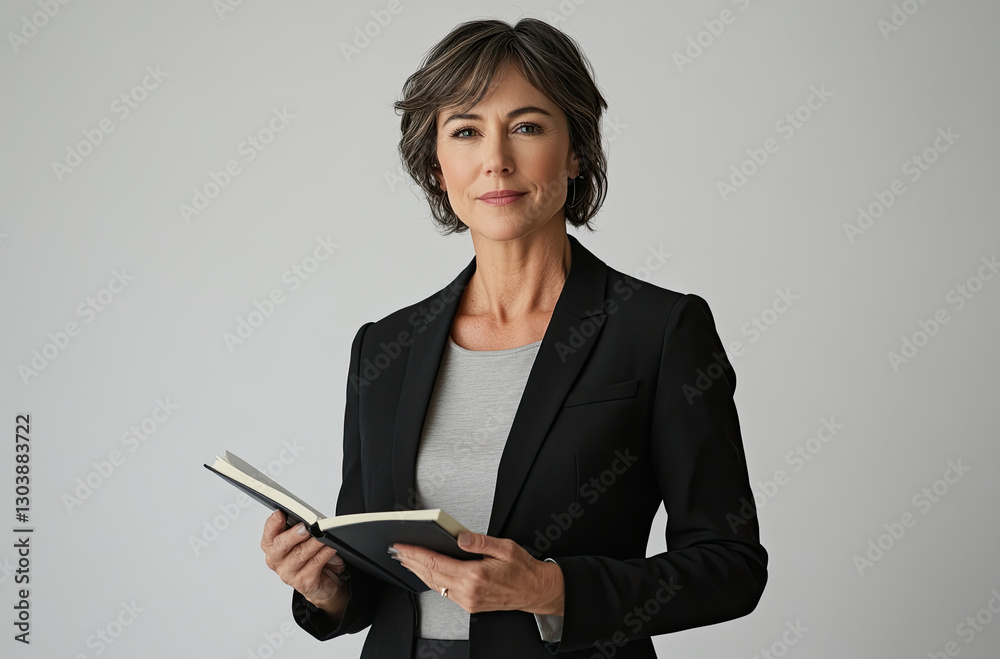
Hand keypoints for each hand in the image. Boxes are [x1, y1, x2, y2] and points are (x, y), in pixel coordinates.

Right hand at [261, 510, 345, 608]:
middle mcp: (276, 560)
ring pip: (300, 554)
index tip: (280, 514)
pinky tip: (330, 547)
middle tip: (304, 528)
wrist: (322, 582)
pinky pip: (314, 564)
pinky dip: (324, 553)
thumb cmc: (310, 556)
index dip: (273, 523)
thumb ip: (299, 528)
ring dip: (313, 543)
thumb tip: (307, 519)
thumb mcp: (303, 540)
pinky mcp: (303, 582)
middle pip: (280, 545)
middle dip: (293, 535)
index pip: (269, 532)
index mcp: (272, 546)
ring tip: (322, 535)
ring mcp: (288, 573)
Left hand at [391, 531, 563, 615]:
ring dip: (419, 572)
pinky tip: (426, 573)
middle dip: (411, 562)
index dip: (416, 553)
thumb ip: (481, 542)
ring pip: (435, 585)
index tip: (403, 545)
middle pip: (431, 575)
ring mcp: (468, 600)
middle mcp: (469, 591)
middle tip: (397, 550)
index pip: (437, 563)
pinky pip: (444, 592)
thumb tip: (460, 536)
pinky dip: (431, 581)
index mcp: (476, 575)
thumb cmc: (523, 569)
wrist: (535, 591)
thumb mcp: (506, 548)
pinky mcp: (469, 604)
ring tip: (406, 560)